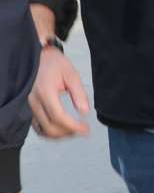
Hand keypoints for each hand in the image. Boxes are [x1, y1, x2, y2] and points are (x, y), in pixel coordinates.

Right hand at [29, 6, 89, 138]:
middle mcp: (34, 102)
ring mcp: (30, 106)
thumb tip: (85, 112)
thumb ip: (79, 93)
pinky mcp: (29, 108)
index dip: (73, 126)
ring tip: (74, 131)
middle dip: (68, 133)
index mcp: (45, 92)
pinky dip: (49, 132)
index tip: (86, 129)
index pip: (58, 116)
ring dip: (59, 135)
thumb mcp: (71, 74)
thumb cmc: (54, 64)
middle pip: (50, 127)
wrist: (38, 57)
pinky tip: (61, 129)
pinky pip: (37, 126)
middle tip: (82, 130)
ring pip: (42, 130)